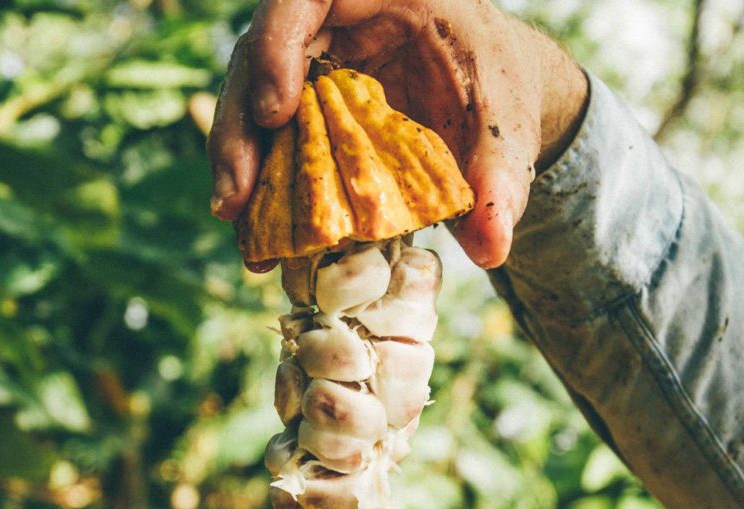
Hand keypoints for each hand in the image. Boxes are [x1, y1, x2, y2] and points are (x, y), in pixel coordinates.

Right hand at [207, 0, 587, 268]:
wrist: (492, 93)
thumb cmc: (499, 86)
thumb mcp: (508, 125)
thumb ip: (501, 177)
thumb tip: (491, 250)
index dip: (278, 44)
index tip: (274, 111)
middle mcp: (335, 18)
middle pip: (261, 52)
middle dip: (241, 124)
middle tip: (235, 193)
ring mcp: (312, 58)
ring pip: (251, 93)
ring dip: (239, 157)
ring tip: (235, 217)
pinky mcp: (305, 100)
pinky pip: (269, 131)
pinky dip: (260, 176)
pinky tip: (255, 228)